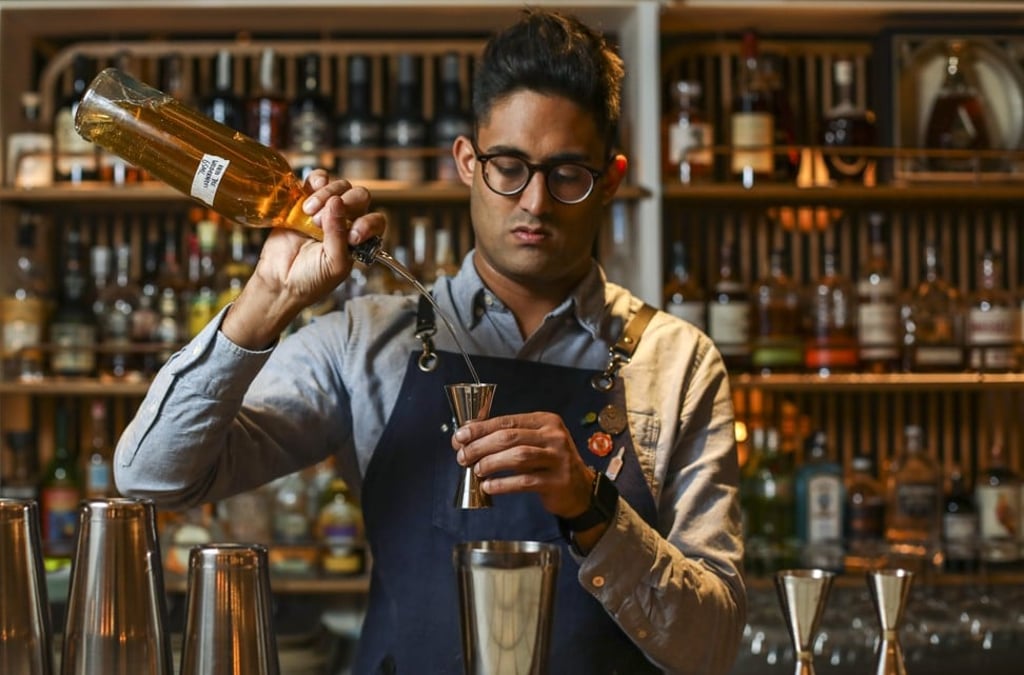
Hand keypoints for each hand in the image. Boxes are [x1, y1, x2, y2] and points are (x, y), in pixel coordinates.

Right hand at [222, 170, 385, 348]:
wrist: (280, 281)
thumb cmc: (311, 279)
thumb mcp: (333, 265)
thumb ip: (338, 236)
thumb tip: (336, 202)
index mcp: (359, 238)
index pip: (375, 221)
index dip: (367, 223)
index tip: (352, 236)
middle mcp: (346, 221)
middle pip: (360, 197)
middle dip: (346, 204)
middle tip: (322, 222)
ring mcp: (326, 209)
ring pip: (340, 186)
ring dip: (327, 195)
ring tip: (310, 214)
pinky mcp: (305, 201)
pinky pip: (317, 179)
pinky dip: (317, 179)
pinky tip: (311, 191)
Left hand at [452, 412, 595, 519]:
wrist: (581, 490)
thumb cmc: (551, 463)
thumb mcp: (534, 442)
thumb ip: (507, 438)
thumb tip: (468, 437)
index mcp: (546, 421)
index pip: (507, 421)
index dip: (480, 428)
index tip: (460, 436)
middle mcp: (554, 436)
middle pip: (510, 437)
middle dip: (481, 446)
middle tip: (463, 456)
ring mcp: (558, 459)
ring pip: (518, 456)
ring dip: (491, 463)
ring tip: (476, 470)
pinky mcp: (557, 482)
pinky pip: (525, 481)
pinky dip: (503, 484)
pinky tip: (489, 486)